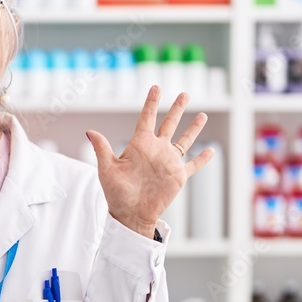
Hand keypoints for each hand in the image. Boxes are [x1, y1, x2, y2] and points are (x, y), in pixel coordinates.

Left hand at [86, 86, 214, 238]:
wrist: (131, 214)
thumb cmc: (116, 193)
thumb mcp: (107, 169)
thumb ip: (102, 149)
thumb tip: (90, 131)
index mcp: (140, 145)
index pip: (147, 118)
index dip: (152, 103)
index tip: (156, 87)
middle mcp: (156, 150)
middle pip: (169, 124)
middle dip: (177, 109)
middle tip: (184, 94)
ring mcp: (168, 162)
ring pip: (184, 140)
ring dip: (193, 128)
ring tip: (202, 115)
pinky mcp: (178, 176)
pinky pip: (193, 165)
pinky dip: (203, 159)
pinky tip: (211, 151)